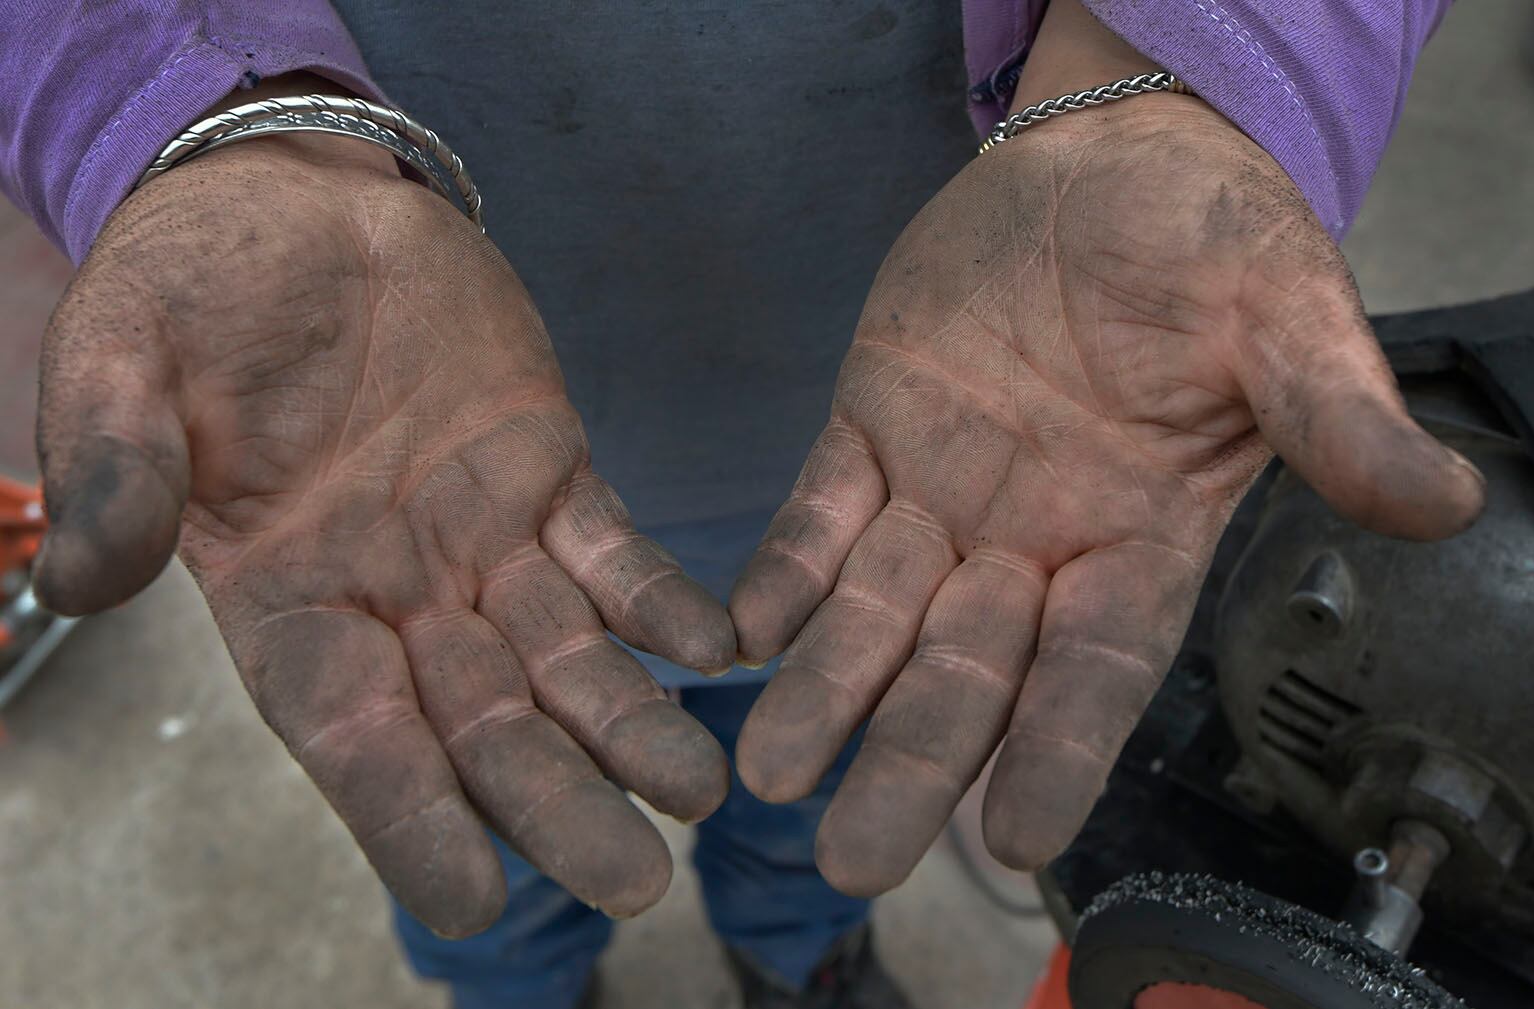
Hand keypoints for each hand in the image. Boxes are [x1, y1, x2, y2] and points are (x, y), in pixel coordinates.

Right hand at [34, 128, 733, 933]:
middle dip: (555, 801)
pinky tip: (717, 647)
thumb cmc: (192, 285)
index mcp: (286, 599)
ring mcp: (481, 541)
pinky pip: (614, 551)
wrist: (293, 201)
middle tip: (634, 881)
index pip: (351, 734)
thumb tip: (81, 580)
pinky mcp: (550, 473)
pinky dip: (661, 600)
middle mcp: (396, 596)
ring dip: (631, 725)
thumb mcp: (121, 360)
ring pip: (565, 657)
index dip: (407, 816)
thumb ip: (118, 468)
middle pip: (482, 724)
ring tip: (703, 789)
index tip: (474, 898)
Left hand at [728, 93, 1482, 892]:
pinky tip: (741, 633)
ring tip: (769, 770)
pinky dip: (783, 571)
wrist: (1110, 159)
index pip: (1097, 670)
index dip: (1059, 751)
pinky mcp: (873, 428)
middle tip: (851, 857)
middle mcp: (1032, 540)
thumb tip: (1441, 501)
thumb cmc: (1209, 239)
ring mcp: (943, 491)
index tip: (1012, 836)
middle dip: (910, 759)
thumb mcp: (1284, 317)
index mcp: (1137, 537)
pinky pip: (820, 513)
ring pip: (876, 612)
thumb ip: (1334, 416)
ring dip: (824, 687)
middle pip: (968, 673)